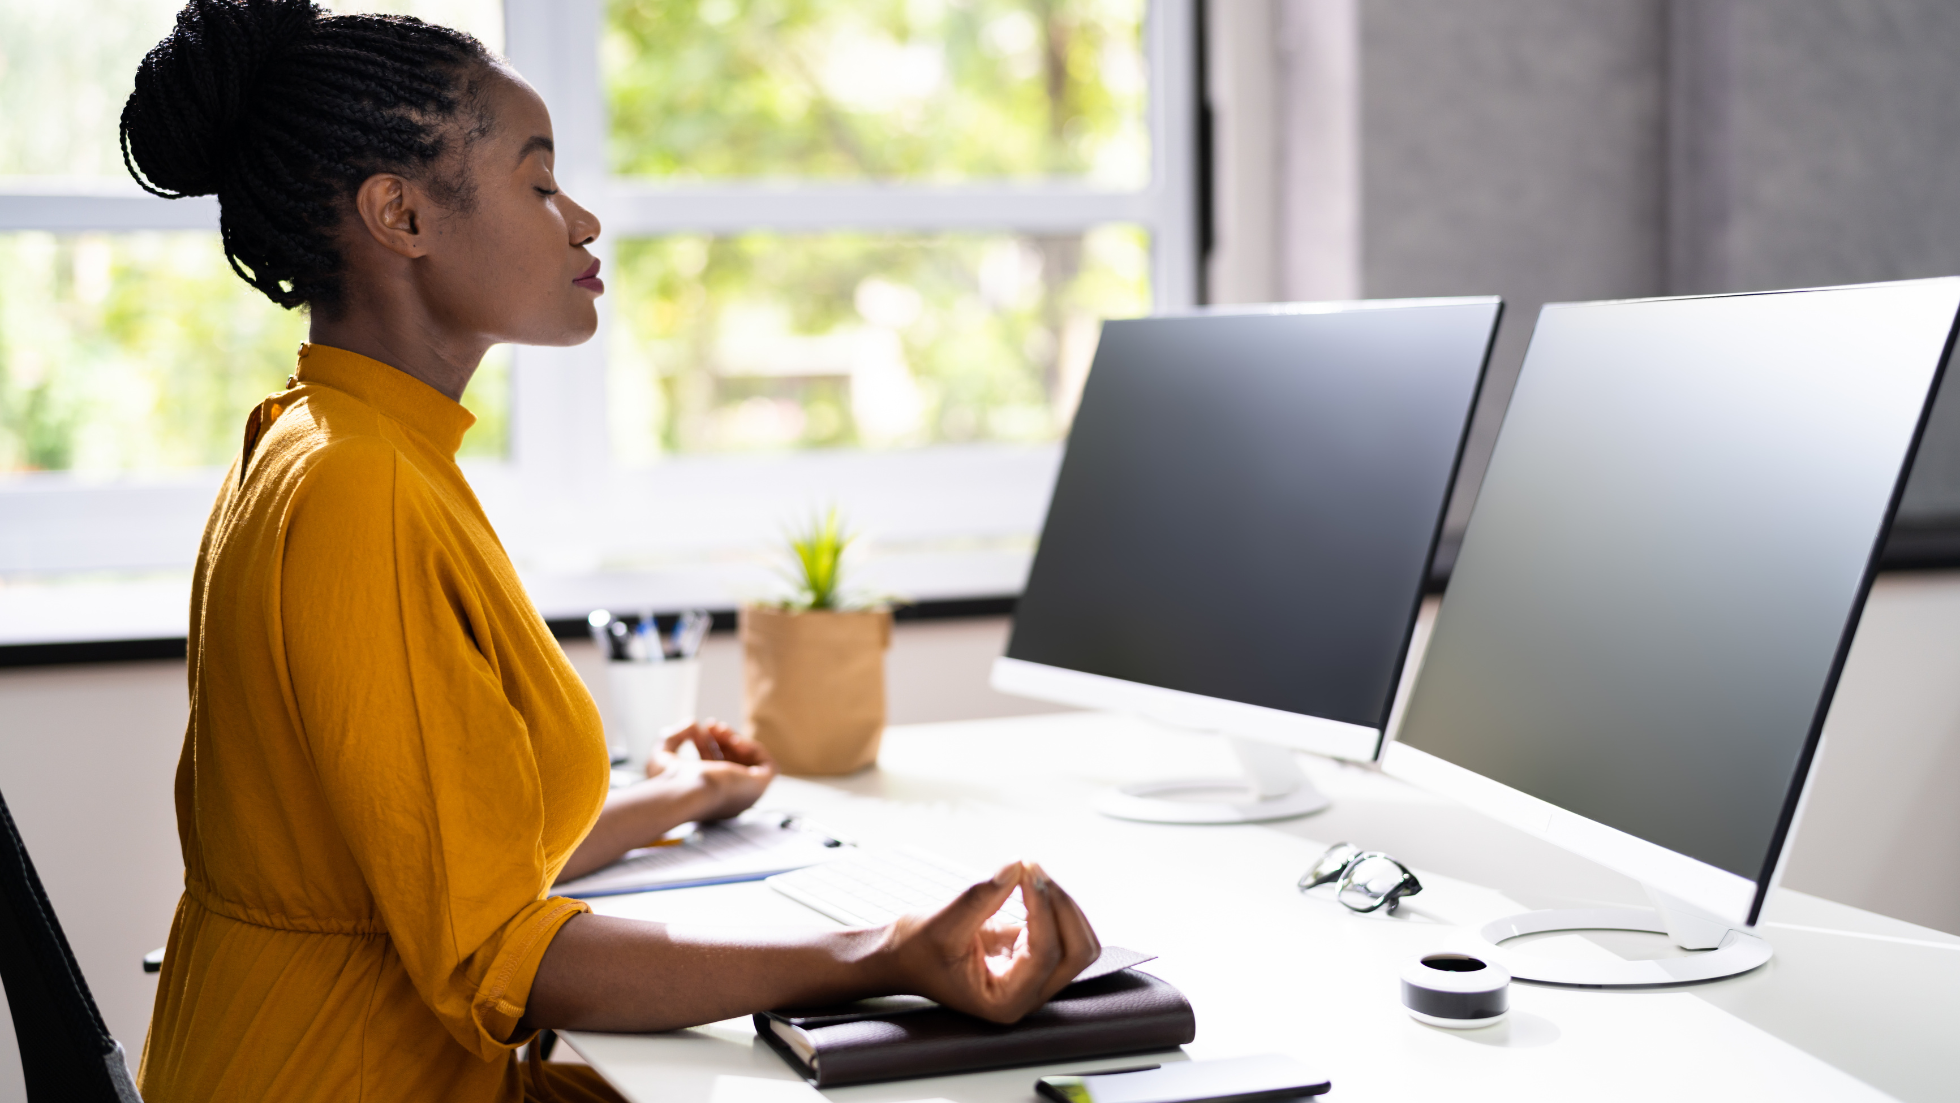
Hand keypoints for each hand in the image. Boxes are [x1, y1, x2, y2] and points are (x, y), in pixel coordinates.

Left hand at [648, 719, 775, 821]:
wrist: (684, 792)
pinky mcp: (758, 787)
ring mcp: (744, 794)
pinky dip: (754, 749)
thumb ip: (673, 737)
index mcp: (706, 798)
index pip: (715, 768)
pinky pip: (768, 766)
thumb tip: (691, 723)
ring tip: (720, 729)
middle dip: (721, 739)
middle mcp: (727, 798)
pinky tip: (736, 741)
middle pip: (733, 763)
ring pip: (750, 763)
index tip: (697, 730)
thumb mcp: (662, 756)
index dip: (707, 745)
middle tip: (711, 726)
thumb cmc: (670, 783)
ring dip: (736, 740)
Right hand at [881, 861, 1100, 1023]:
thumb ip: (982, 897)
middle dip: (1063, 906)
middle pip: (1078, 953)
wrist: (902, 958)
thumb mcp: (942, 923)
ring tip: (1030, 873)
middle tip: (1031, 870)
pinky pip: (1063, 931)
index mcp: (1006, 1002)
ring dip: (1063, 904)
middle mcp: (1027, 995)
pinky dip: (1052, 903)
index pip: (1046, 954)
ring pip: (1078, 942)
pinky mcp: (1032, 956)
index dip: (1044, 908)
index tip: (1025, 871)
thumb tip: (1017, 867)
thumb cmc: (916, 951)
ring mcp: (1034, 978)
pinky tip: (1028, 881)